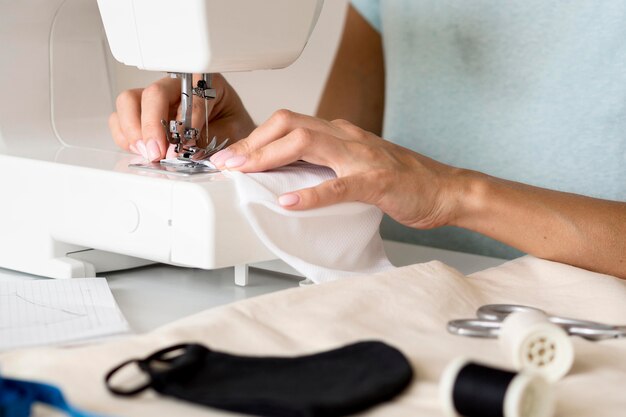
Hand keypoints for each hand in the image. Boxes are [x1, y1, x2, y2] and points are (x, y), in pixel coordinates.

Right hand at [108, 74, 254, 160]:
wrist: (231, 132)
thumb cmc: (230, 126)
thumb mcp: (231, 132)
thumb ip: (209, 140)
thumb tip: (184, 150)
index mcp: (203, 83)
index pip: (187, 96)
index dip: (183, 123)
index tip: (183, 144)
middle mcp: (175, 86)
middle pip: (152, 94)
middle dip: (151, 126)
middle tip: (158, 152)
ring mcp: (156, 100)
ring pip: (129, 102)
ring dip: (133, 130)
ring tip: (148, 152)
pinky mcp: (141, 114)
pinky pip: (120, 119)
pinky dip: (125, 137)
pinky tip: (140, 150)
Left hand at [209, 110, 466, 228]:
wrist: (445, 189)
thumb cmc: (402, 181)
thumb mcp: (355, 165)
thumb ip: (326, 164)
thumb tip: (289, 176)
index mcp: (340, 134)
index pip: (288, 124)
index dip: (255, 138)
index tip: (231, 156)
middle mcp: (346, 138)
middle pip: (289, 124)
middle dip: (252, 143)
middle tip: (226, 163)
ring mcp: (361, 158)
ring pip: (307, 143)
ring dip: (269, 156)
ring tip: (243, 172)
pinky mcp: (376, 182)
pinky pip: (337, 185)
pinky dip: (310, 193)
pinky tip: (288, 201)